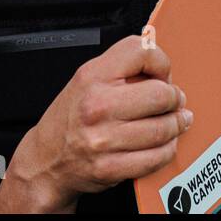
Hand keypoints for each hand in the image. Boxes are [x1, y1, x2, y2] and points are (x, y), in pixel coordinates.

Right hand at [0, 34, 191, 212]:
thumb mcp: (86, 79)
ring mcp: (104, 140)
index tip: (162, 74)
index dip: (161, 62)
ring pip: (164, 129)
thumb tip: (162, 68)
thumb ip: (121, 68)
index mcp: (92, 77)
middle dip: (174, 98)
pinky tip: (163, 143)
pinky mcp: (111, 168)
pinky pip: (157, 157)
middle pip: (161, 94)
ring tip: (173, 122)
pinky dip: (166, 150)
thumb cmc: (69, 118)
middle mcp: (97, 106)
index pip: (142, 52)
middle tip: (173, 101)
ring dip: (175, 125)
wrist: (45, 160)